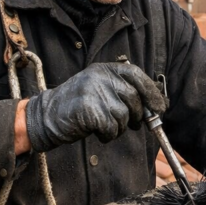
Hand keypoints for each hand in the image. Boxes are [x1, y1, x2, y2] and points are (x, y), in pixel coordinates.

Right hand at [25, 62, 166, 152]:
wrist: (45, 117)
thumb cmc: (76, 106)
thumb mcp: (98, 89)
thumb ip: (122, 91)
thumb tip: (154, 104)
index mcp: (104, 69)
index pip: (136, 74)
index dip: (151, 91)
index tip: (161, 106)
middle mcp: (100, 77)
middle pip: (134, 97)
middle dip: (139, 115)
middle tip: (135, 124)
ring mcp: (94, 92)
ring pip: (125, 115)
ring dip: (120, 127)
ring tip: (106, 126)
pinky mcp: (90, 111)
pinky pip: (112, 128)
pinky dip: (109, 135)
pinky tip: (97, 132)